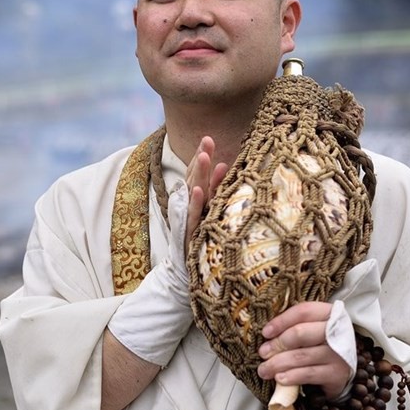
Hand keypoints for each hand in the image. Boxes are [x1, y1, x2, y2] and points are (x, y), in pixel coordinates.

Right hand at [184, 136, 227, 254]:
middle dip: (200, 158)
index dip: (200, 156)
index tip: (207, 139)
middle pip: (194, 177)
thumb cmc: (201, 239)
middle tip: (207, 140)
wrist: (184, 270)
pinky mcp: (189, 233)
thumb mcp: (209, 211)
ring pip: (193, 192)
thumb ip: (215, 190)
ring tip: (204, 157)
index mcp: (194, 199)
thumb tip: (225, 165)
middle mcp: (189, 205)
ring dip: (198, 174)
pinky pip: (193, 216)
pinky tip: (198, 190)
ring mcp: (188, 218)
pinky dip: (194, 202)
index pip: (195, 173)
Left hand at [257, 302, 352, 399]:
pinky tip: (280, 378)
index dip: (281, 321)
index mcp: (328, 313)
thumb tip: (267, 337)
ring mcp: (338, 353)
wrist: (341, 368)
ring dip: (278, 363)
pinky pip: (308, 374)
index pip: (303, 311)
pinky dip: (291, 376)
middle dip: (277, 344)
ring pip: (301, 355)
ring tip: (264, 369)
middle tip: (263, 352)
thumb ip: (293, 327)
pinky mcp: (337, 373)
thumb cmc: (319, 343)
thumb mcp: (310, 329)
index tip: (265, 332)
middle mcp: (337, 331)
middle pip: (300, 333)